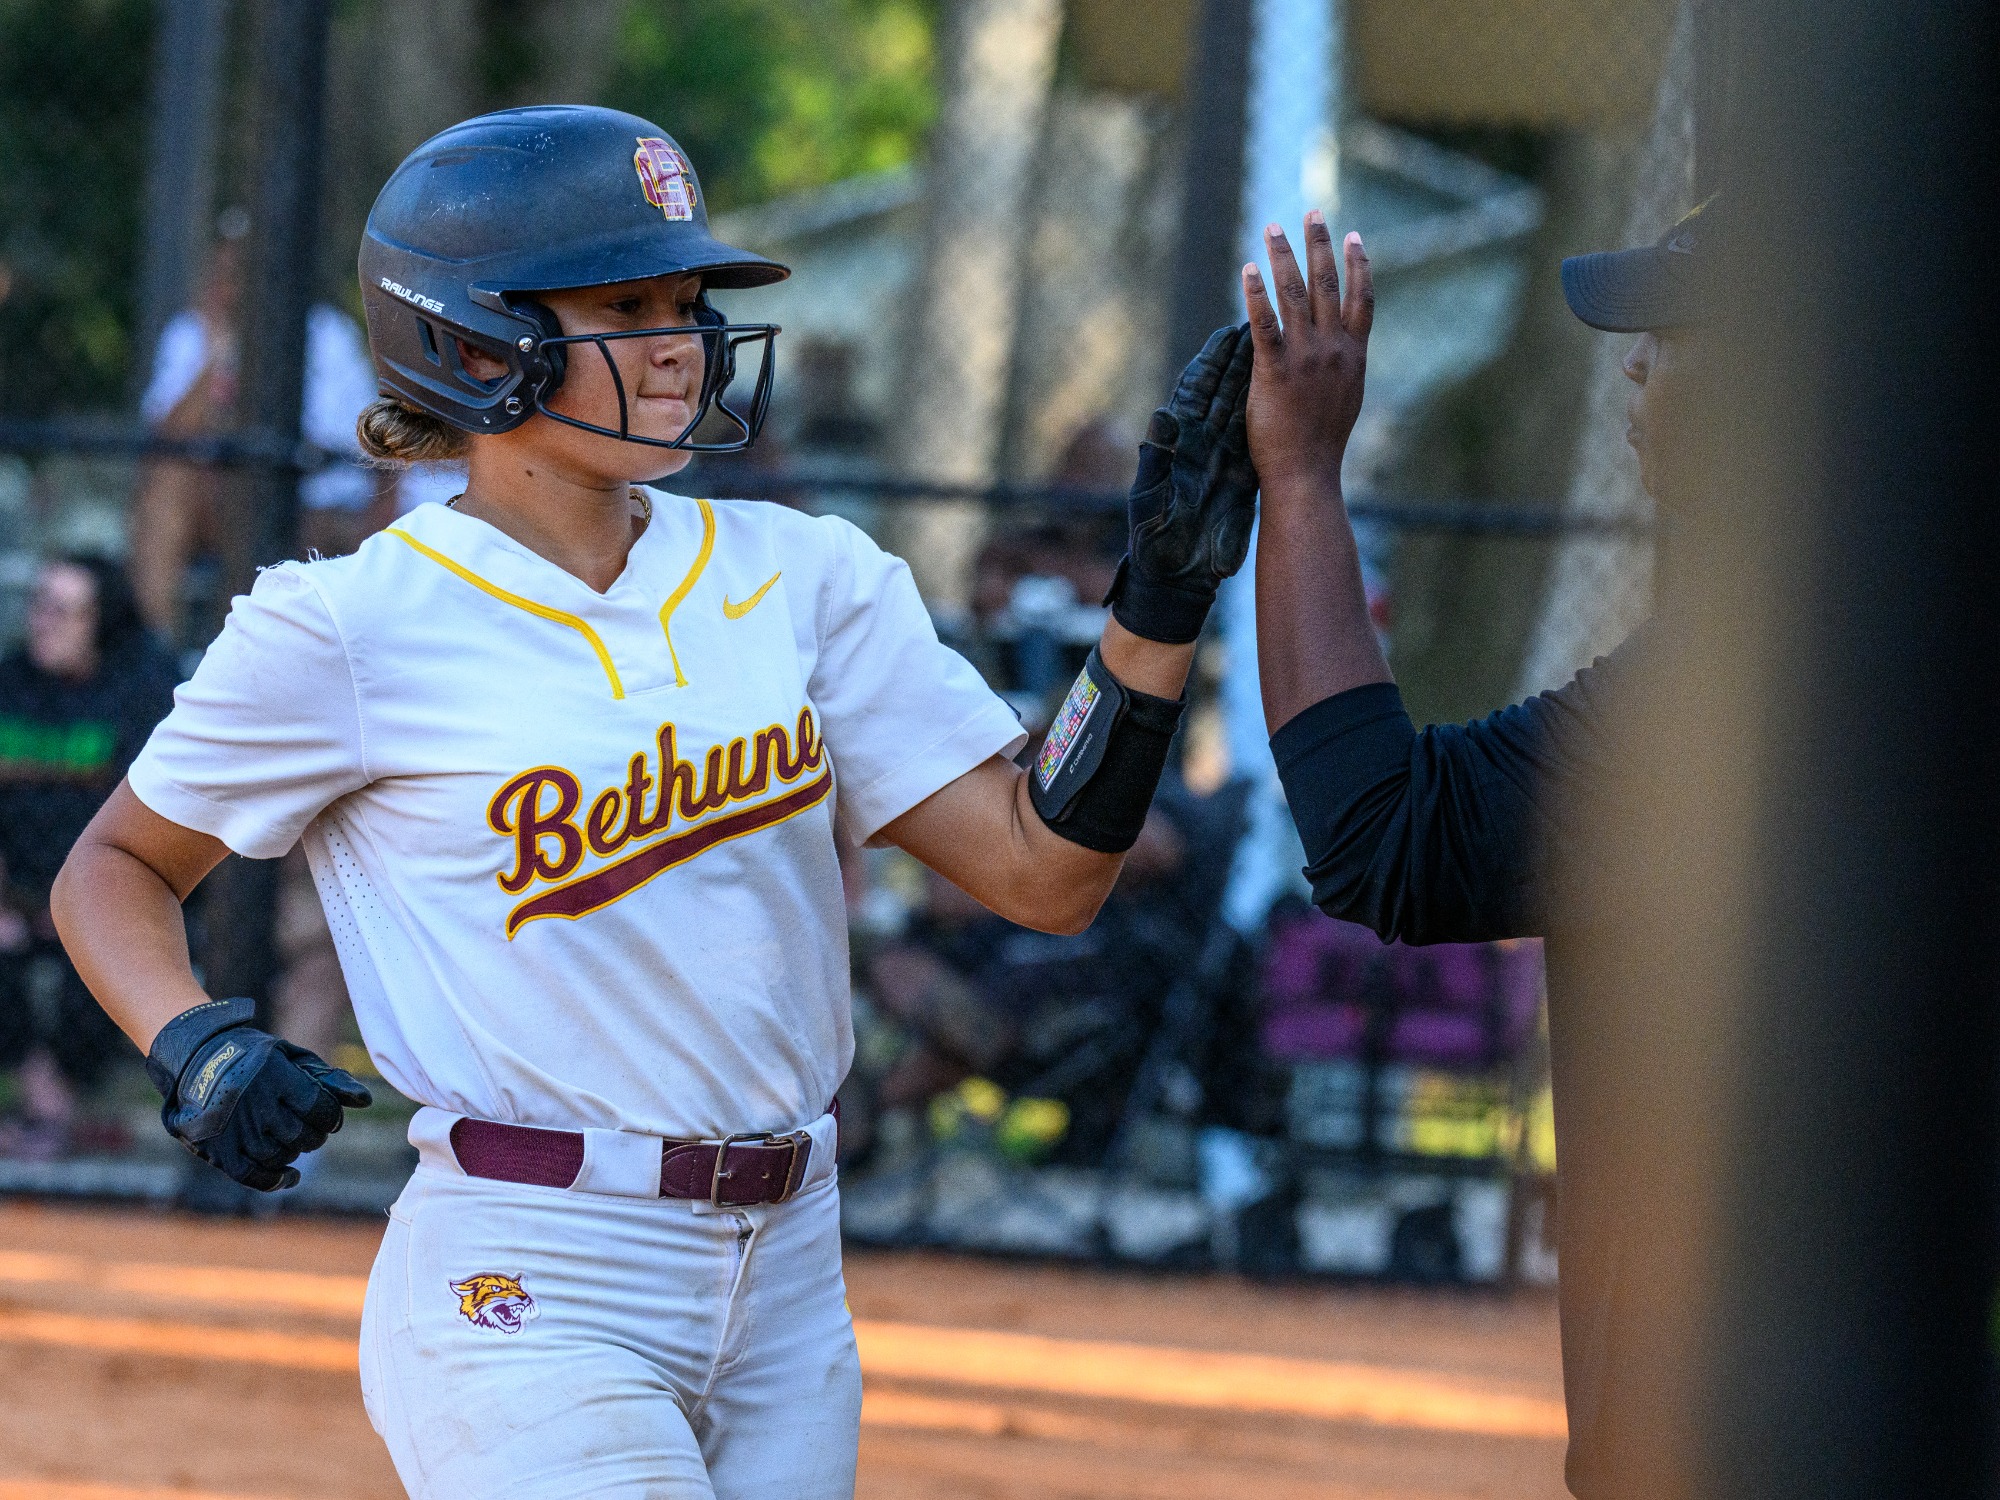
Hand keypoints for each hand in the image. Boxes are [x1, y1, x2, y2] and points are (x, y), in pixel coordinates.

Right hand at [147, 999, 371, 1190]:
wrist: (194, 1057)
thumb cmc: (254, 1057)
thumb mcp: (291, 1057)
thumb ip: (328, 1079)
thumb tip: (365, 1100)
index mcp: (273, 1075)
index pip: (318, 1108)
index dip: (330, 1117)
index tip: (328, 1117)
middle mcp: (252, 1103)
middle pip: (300, 1136)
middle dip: (314, 1136)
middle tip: (311, 1129)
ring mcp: (232, 1128)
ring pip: (278, 1156)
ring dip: (293, 1153)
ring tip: (291, 1140)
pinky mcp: (215, 1148)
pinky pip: (251, 1175)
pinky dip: (274, 1180)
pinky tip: (288, 1176)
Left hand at [1104, 323, 1257, 643]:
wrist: (1174, 581)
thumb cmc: (1154, 543)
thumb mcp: (1151, 500)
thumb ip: (1157, 459)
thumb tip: (1162, 416)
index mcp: (1177, 443)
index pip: (1196, 391)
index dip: (1213, 361)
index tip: (1230, 332)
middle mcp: (1200, 445)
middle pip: (1224, 391)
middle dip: (1243, 359)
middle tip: (1266, 324)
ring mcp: (1222, 460)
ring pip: (1245, 410)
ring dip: (1261, 381)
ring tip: (1285, 350)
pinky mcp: (1241, 480)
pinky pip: (1257, 442)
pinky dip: (1271, 418)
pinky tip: (1290, 398)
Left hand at [1242, 213, 1372, 497]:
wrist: (1307, 473)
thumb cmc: (1322, 444)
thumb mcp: (1345, 398)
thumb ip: (1342, 367)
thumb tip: (1337, 350)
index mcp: (1354, 355)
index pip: (1362, 299)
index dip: (1359, 265)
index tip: (1354, 236)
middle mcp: (1334, 349)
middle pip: (1327, 284)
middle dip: (1319, 243)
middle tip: (1311, 212)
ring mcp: (1305, 358)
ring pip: (1294, 294)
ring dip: (1283, 256)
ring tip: (1272, 228)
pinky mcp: (1275, 370)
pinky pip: (1264, 323)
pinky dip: (1256, 293)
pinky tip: (1249, 270)